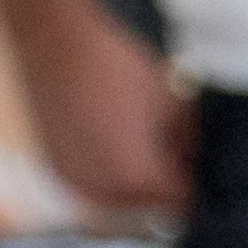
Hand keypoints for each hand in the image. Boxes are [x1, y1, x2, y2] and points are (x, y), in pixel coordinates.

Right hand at [11, 0, 191, 213]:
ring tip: (136, 137)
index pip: (180, 199)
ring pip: (116, 197)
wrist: (54, 42)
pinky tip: (107, 136)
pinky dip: (103, 170)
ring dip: (131, 178)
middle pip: (147, 205)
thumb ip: (186, 138)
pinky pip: (89, 183)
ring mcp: (74, 181)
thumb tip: (190, 154)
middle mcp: (102, 190)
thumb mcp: (170, 100)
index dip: (192, 177)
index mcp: (137, 177)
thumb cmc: (114, 66)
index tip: (192, 155)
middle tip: (168, 143)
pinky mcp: (55, 167)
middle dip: (161, 181)